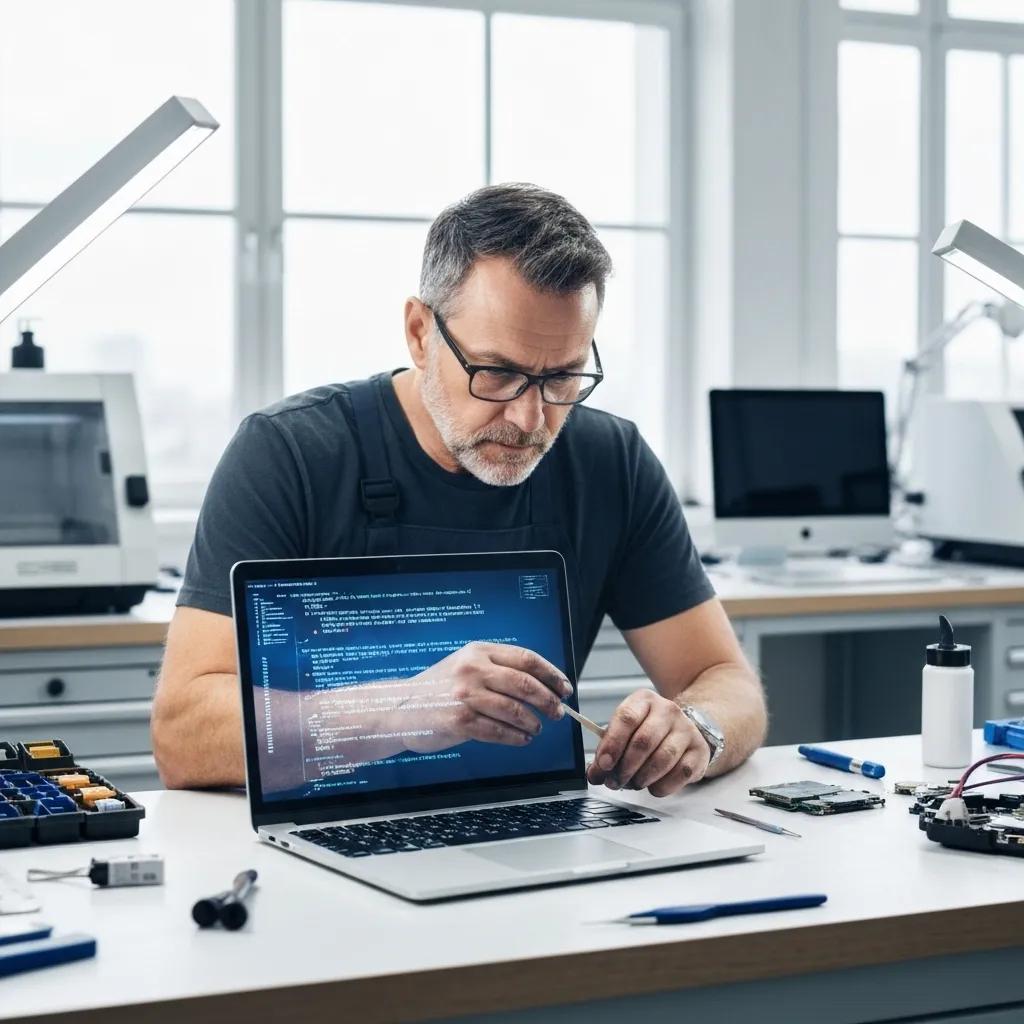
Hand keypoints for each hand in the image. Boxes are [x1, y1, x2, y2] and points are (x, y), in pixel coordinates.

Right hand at [397, 642, 571, 751]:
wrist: (401, 707)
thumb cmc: (440, 689)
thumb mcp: (466, 665)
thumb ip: (497, 669)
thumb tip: (541, 684)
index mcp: (479, 651)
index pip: (526, 659)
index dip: (551, 674)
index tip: (564, 688)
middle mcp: (473, 669)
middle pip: (525, 684)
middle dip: (548, 701)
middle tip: (558, 712)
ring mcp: (465, 695)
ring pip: (514, 710)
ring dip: (532, 722)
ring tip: (536, 728)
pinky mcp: (459, 721)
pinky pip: (498, 731)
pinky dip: (516, 737)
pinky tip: (522, 739)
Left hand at [586, 690, 710, 796]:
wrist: (683, 730)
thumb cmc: (648, 732)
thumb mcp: (625, 733)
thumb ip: (607, 752)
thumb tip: (595, 775)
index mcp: (643, 701)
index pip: (626, 718)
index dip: (612, 744)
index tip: (604, 765)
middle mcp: (667, 710)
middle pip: (643, 741)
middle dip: (625, 767)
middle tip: (615, 782)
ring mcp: (686, 729)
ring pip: (662, 758)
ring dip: (643, 777)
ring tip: (634, 783)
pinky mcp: (699, 750)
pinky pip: (681, 773)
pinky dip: (663, 785)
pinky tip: (653, 785)